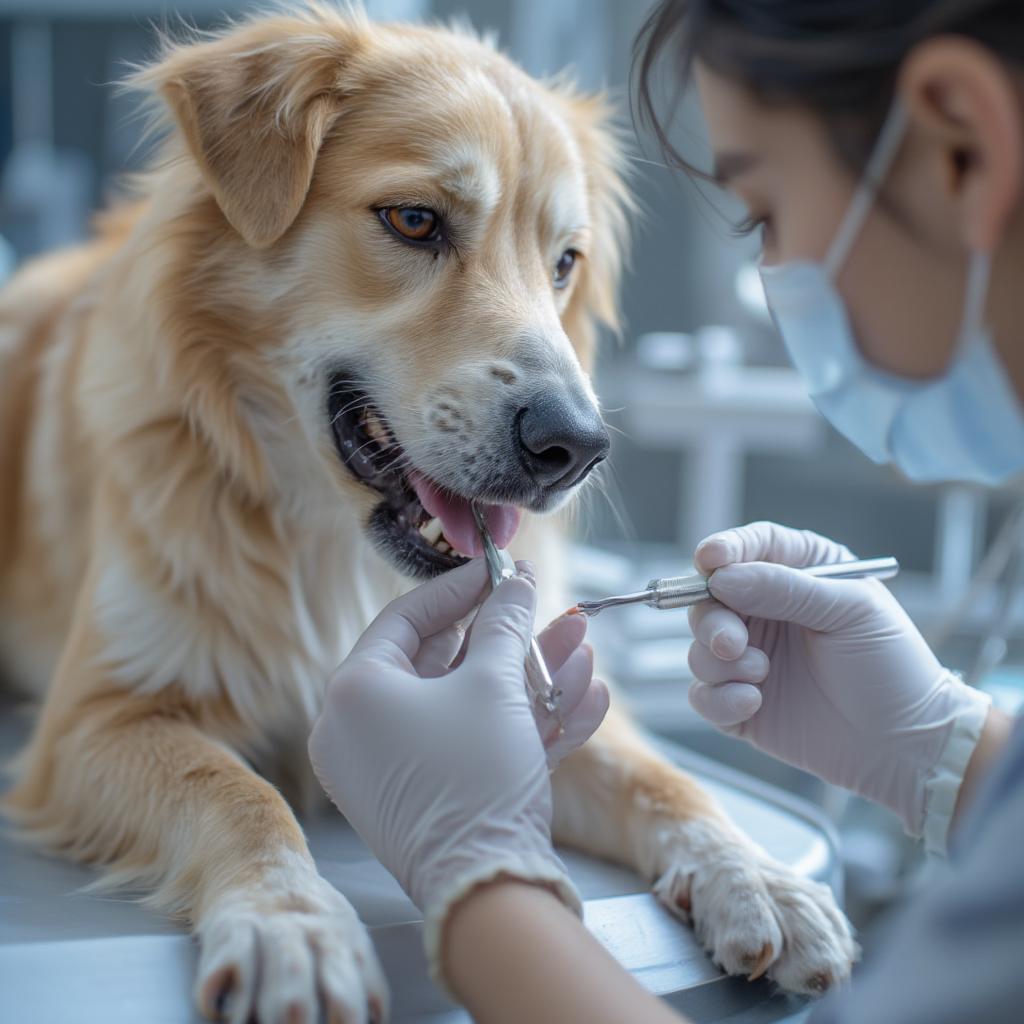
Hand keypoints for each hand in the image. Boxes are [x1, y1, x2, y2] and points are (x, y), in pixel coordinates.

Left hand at [308, 559, 608, 978]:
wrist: (488, 890)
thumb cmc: (474, 775)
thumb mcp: (493, 685)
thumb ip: (503, 623)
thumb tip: (516, 584)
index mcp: (354, 693)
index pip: (406, 618)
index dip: (460, 588)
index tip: (500, 570)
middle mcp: (362, 729)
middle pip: (444, 662)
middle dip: (512, 637)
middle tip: (545, 606)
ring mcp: (394, 767)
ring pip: (471, 704)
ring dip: (532, 676)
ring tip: (582, 645)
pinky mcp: (428, 797)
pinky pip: (475, 742)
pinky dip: (525, 721)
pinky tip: (585, 695)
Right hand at [686, 522, 989, 850]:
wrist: (905, 745)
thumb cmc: (891, 667)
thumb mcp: (850, 612)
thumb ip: (785, 588)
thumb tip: (721, 578)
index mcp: (801, 574)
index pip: (750, 547)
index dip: (724, 549)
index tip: (709, 561)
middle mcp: (768, 611)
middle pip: (709, 598)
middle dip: (712, 619)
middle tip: (731, 643)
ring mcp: (751, 658)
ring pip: (700, 647)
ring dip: (720, 662)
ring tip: (762, 675)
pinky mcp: (740, 703)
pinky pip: (703, 695)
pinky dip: (719, 699)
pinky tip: (754, 703)